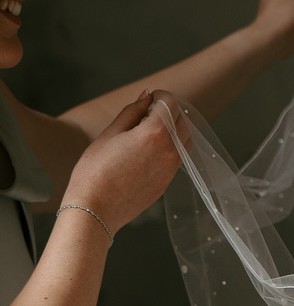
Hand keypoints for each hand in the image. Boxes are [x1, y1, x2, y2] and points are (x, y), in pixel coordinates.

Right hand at [65, 90, 182, 231]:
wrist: (96, 210)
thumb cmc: (95, 171)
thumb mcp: (110, 134)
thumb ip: (131, 112)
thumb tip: (146, 96)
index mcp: (154, 133)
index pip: (170, 103)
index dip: (161, 95)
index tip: (149, 98)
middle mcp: (169, 150)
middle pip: (182, 119)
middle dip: (169, 110)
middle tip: (149, 111)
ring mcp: (172, 168)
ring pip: (186, 138)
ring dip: (175, 127)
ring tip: (151, 128)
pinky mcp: (168, 181)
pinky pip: (179, 156)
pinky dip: (172, 145)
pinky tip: (151, 148)